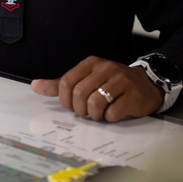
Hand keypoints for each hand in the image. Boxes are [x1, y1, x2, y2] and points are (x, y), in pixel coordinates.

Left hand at [30, 56, 162, 121]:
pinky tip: (114, 113)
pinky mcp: (134, 95)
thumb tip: (35, 86)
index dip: (65, 101)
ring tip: (100, 114)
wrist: (147, 85)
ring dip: (95, 115)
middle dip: (80, 110)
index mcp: (91, 63)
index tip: (72, 106)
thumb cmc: (112, 84)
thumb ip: (60, 84)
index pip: (66, 82)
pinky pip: (113, 112)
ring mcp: (121, 81)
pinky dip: (110, 118)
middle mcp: (106, 68)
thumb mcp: (86, 80)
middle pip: (79, 95)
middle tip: (87, 112)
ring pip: (95, 103)